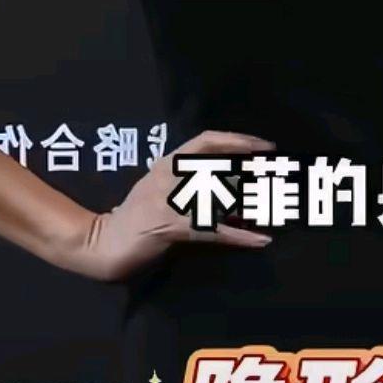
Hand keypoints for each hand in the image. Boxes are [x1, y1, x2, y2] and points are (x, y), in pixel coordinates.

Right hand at [75, 129, 276, 282]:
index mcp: (168, 162)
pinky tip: (261, 240)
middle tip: (279, 183)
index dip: (238, 140)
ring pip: (221, 198)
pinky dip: (240, 236)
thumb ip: (195, 188)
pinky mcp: (170, 225)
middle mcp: (169, 174)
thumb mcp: (163, 192)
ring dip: (251, 207)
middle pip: (221, 170)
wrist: (104, 242)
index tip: (266, 146)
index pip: (207, 141)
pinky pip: (213, 229)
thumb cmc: (136, 217)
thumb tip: (239, 195)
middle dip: (253, 178)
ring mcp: (168, 199)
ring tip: (276, 211)